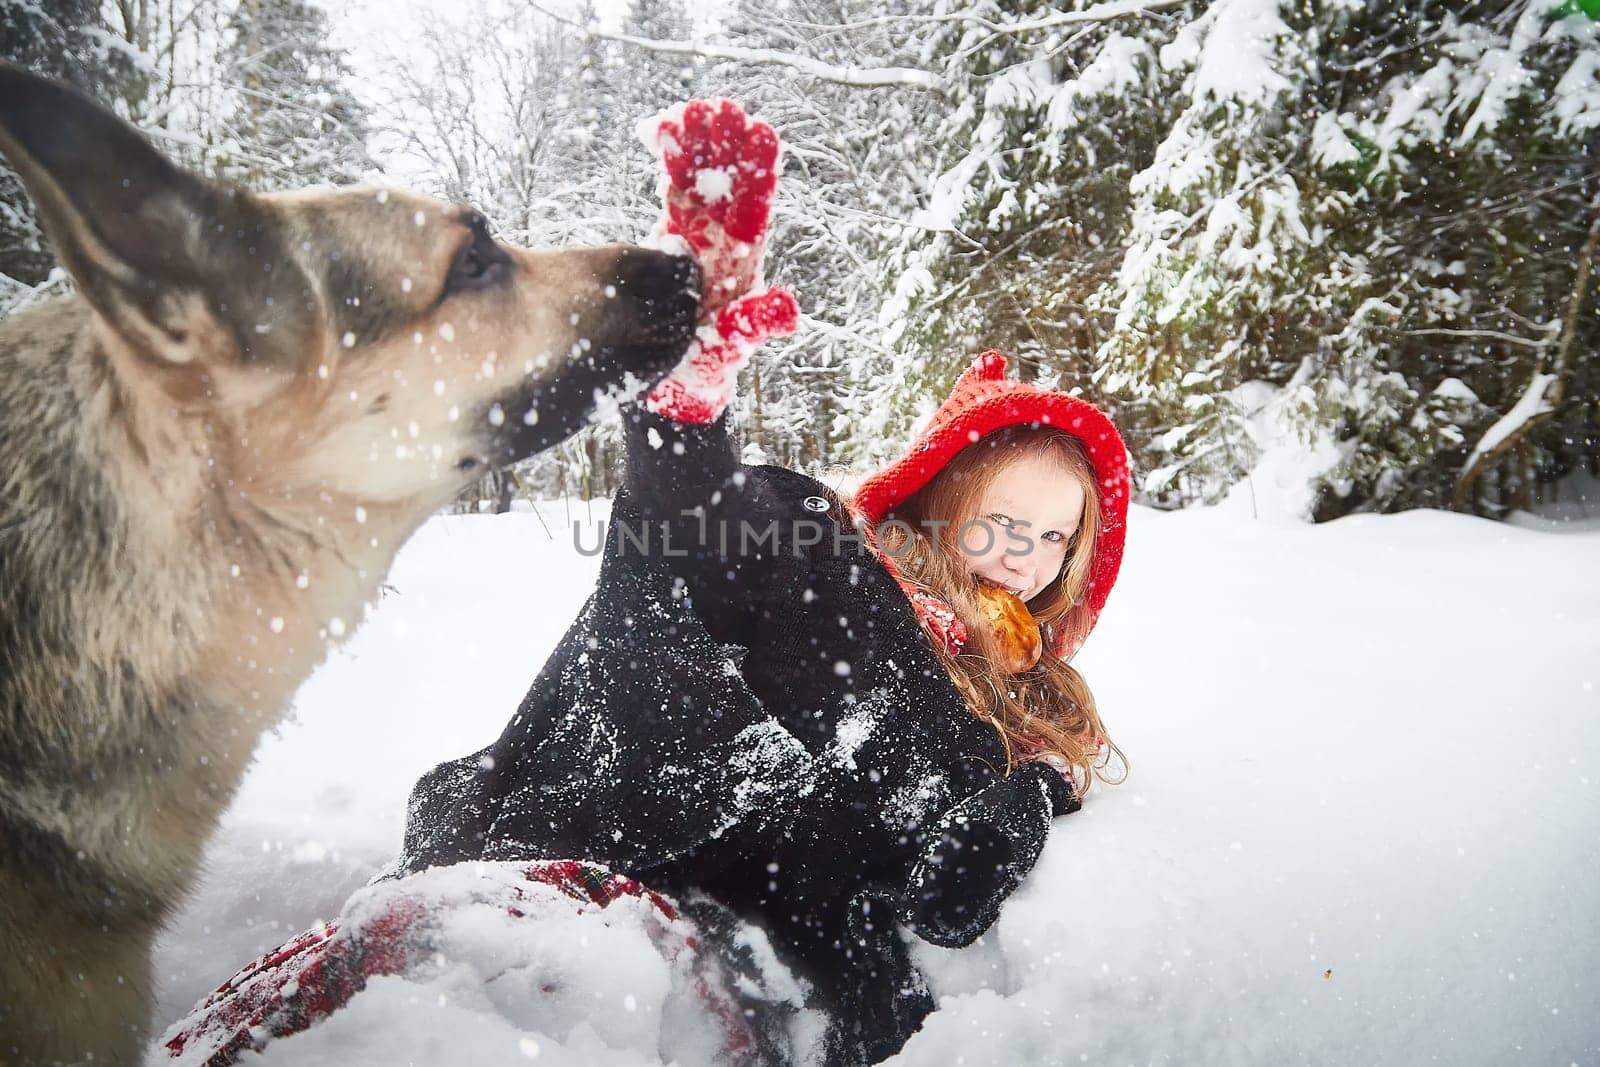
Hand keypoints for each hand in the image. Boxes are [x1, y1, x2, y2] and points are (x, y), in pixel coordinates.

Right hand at [640, 98, 796, 423]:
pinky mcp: (669, 237)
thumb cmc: (710, 365)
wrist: (676, 378)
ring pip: (699, 182)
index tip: (761, 134)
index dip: (758, 173)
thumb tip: (792, 307)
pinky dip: (668, 163)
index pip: (755, 209)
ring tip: (696, 107)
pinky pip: (670, 192)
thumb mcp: (737, 343)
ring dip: (698, 146)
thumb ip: (759, 322)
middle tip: (725, 108)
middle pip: (728, 186)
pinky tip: (662, 129)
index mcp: (744, 260)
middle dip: (727, 148)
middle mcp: (723, 242)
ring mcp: (696, 236)